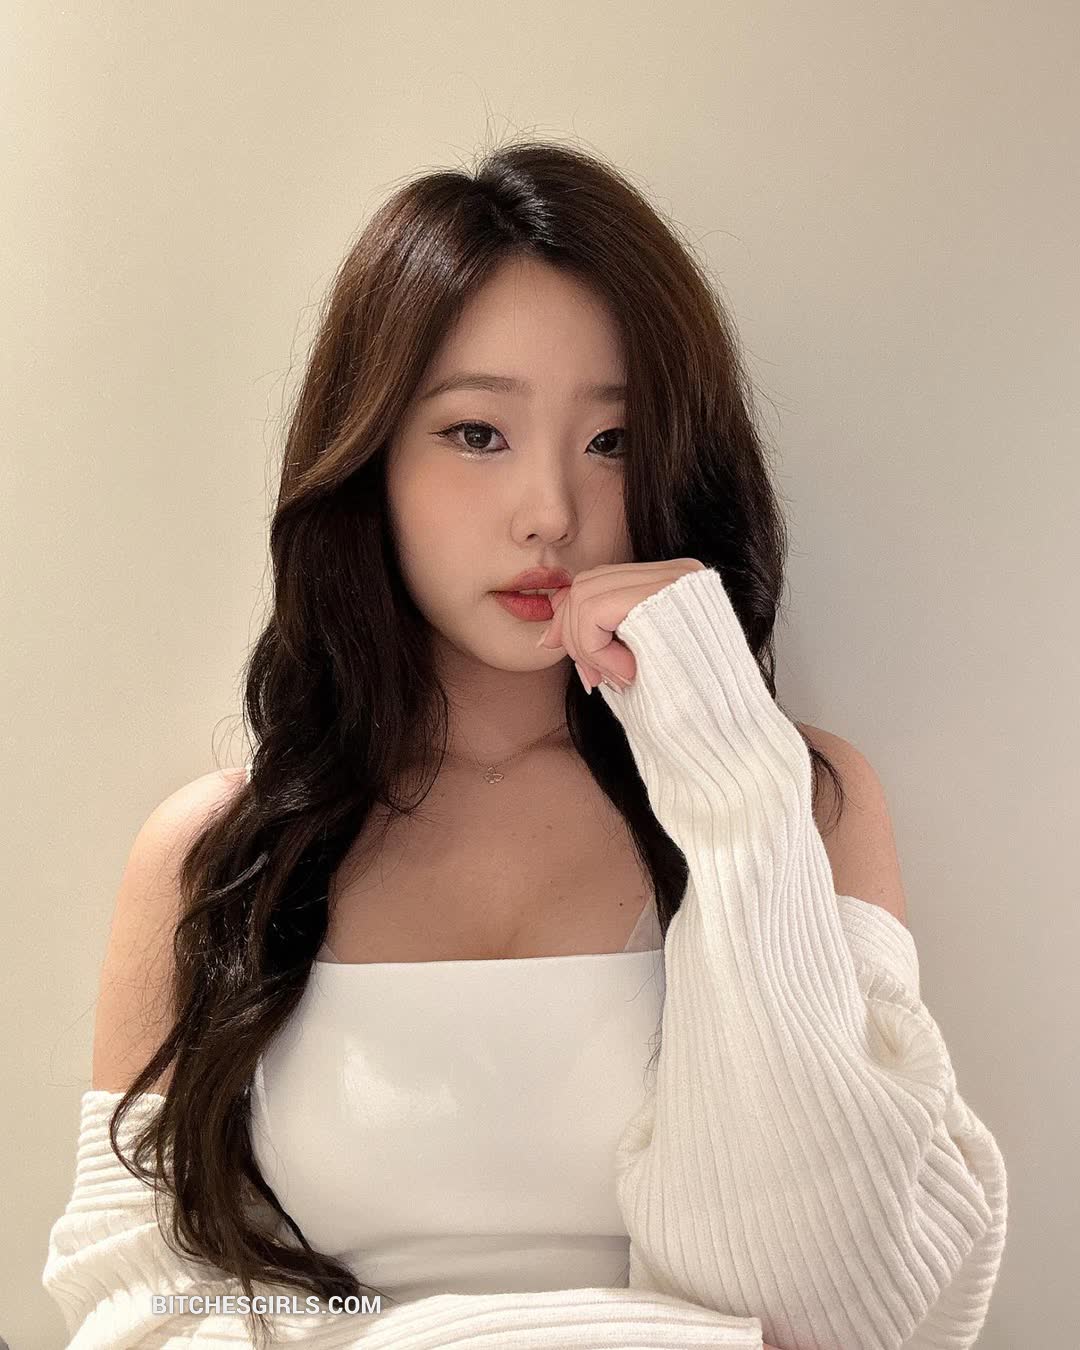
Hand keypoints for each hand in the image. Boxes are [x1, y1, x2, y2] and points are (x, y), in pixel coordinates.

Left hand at [536, 558, 705, 691]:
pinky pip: (594, 612)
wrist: (726, 732)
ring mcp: (673, 578)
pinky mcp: (663, 594)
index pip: (597, 583)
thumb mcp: (636, 664)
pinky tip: (628, 676)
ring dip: (588, 648)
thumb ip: (603, 638)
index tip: (587, 671)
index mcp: (672, 585)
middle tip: (596, 681)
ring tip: (620, 679)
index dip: (575, 625)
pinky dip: (597, 650)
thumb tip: (549, 634)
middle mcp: (675, 572)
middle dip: (574, 637)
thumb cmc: (685, 708)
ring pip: (583, 596)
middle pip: (585, 584)